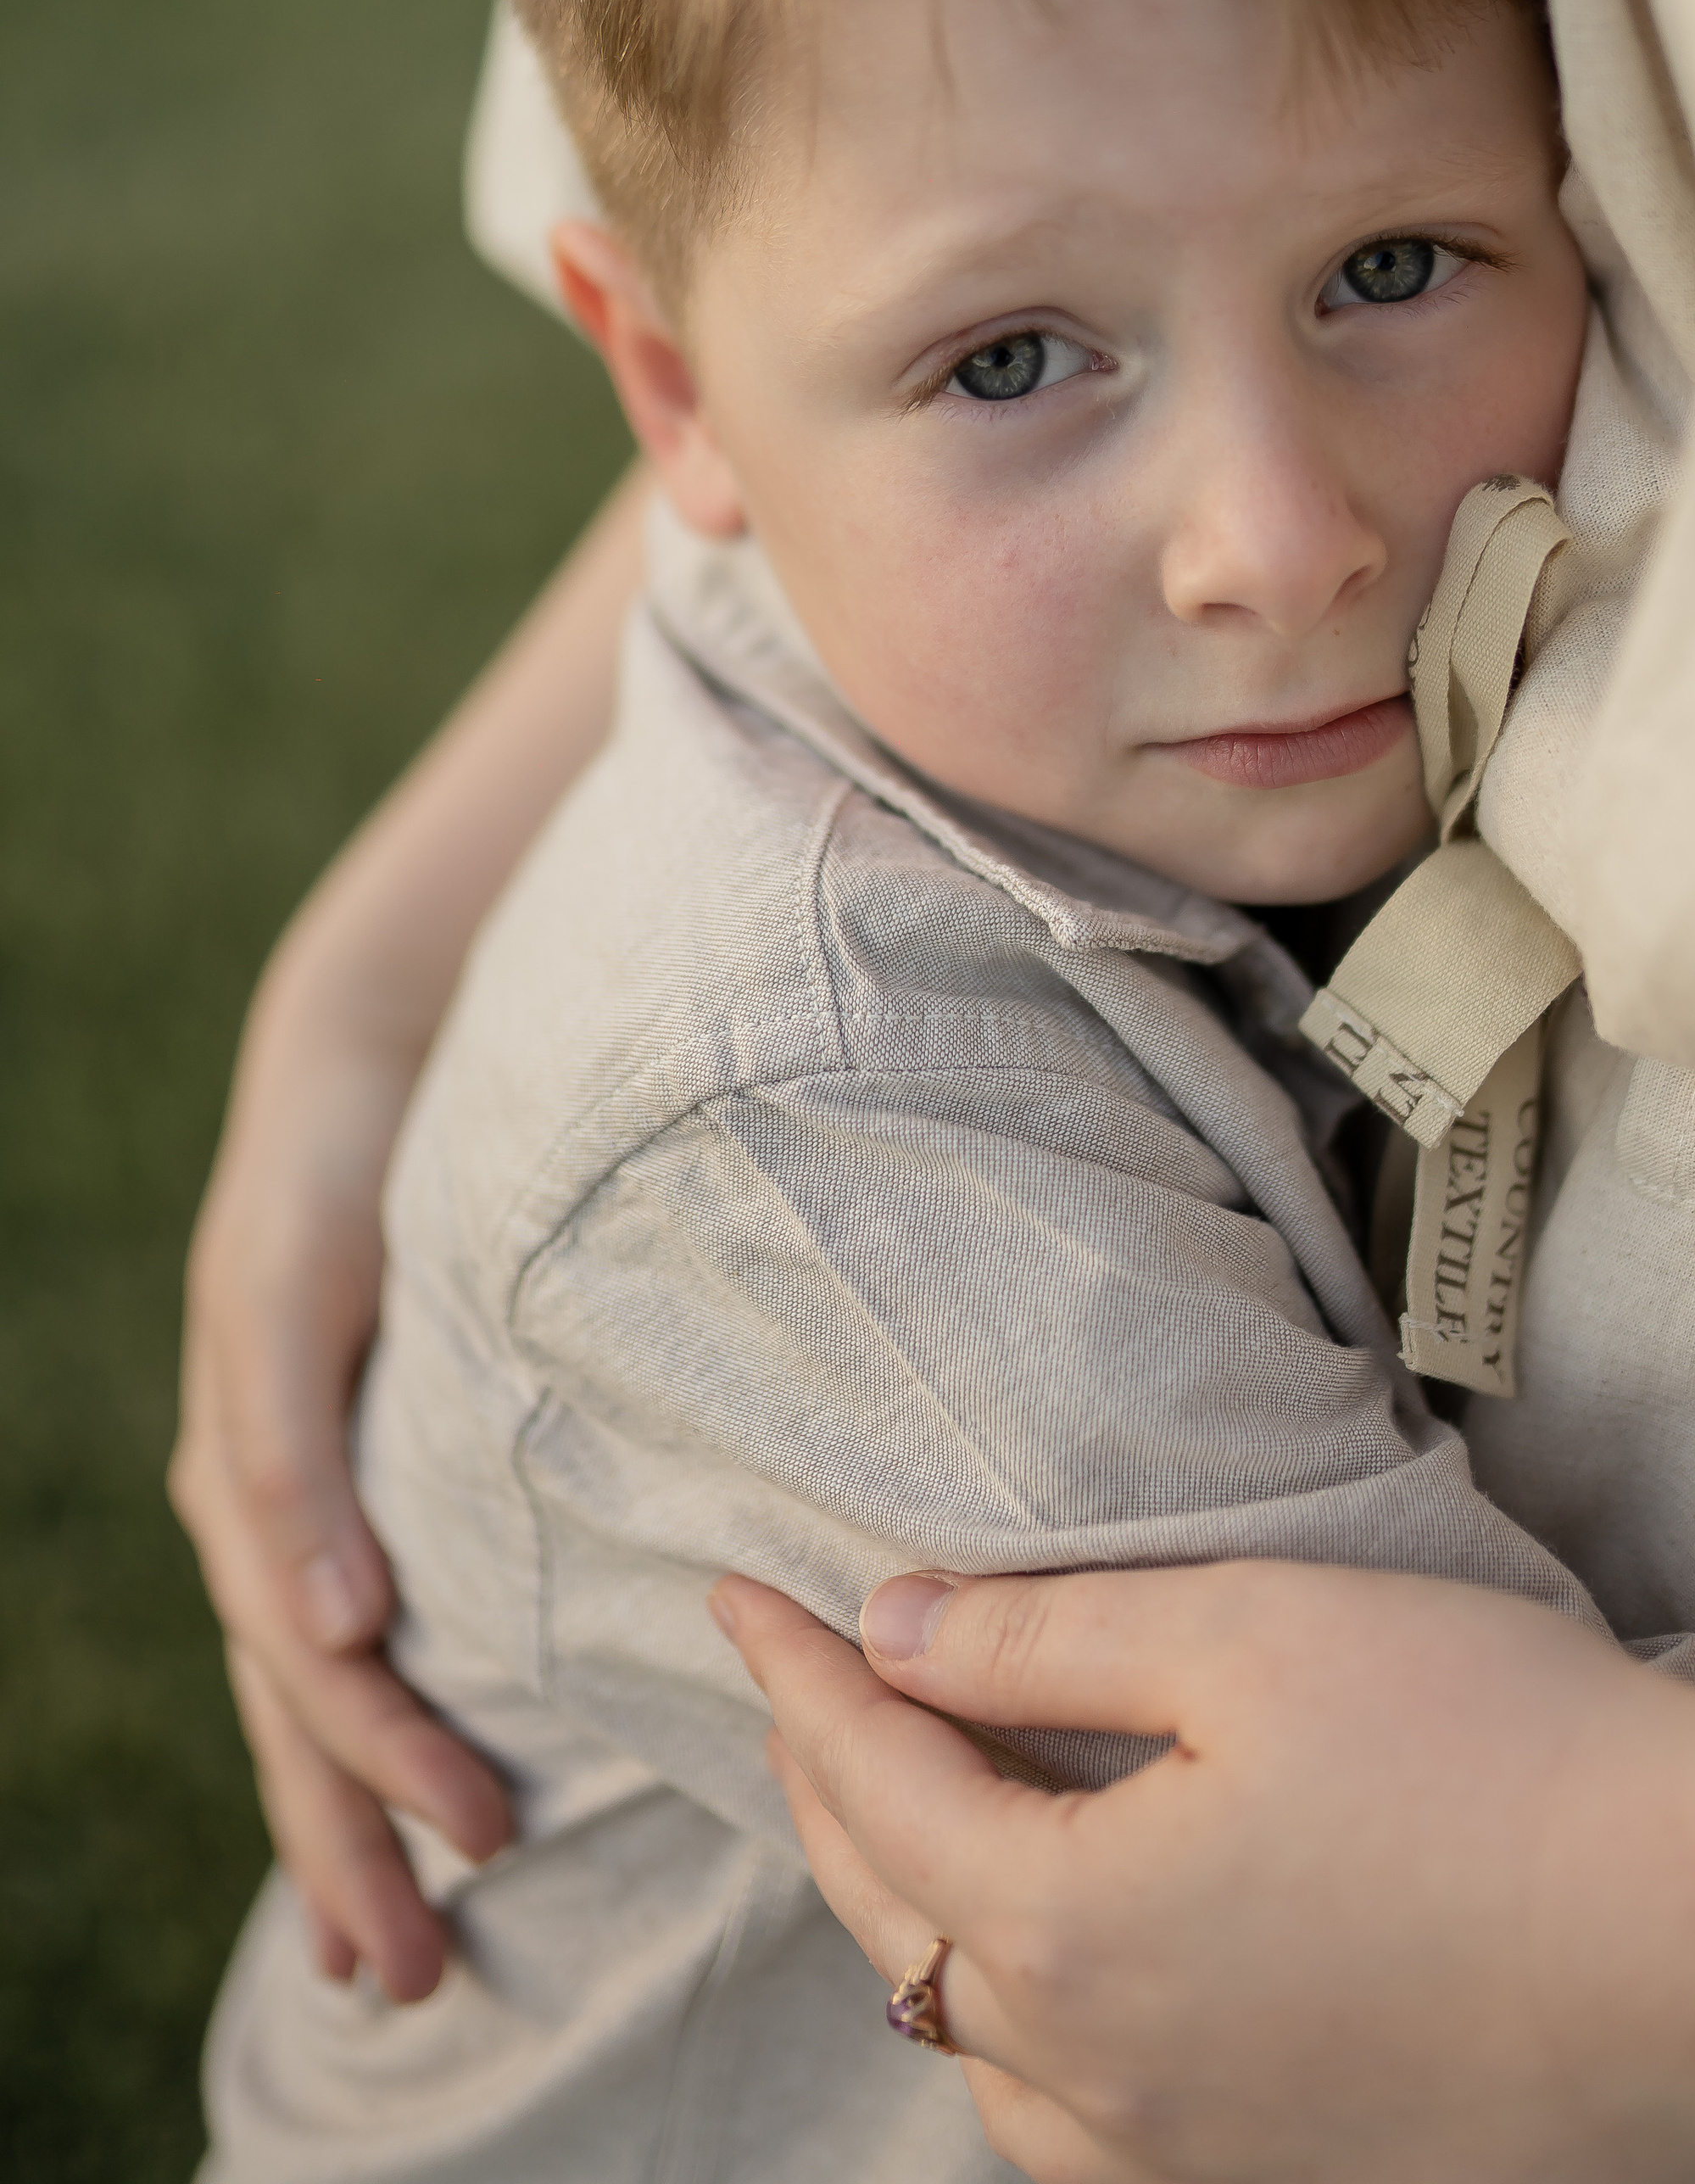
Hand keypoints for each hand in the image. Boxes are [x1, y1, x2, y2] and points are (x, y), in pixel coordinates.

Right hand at [172, 465, 655, 1994]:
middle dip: (324, 1702)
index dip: (303, 1463)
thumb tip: (721, 461)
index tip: (364, 1612)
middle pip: (261, 1494)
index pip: (275, 1304)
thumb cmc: (626, 764)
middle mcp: (311, 1206)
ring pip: (290, 1568)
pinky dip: (374, 1691)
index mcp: (341, 1082)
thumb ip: (675, 609)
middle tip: (421, 1887)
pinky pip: (351, 1546)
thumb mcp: (628, 708)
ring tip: (409, 1945)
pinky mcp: (403, 1339)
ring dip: (337, 1761)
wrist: (571, 766)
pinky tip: (437, 1813)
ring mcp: (337, 1290)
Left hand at [717, 1561, 1694, 2183]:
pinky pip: (1074, 2118)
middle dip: (824, 1787)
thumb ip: (1041, 1635)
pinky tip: (1035, 1964)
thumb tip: (889, 1627)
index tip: (735, 1591)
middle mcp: (1099, 2081)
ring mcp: (1191, 2160)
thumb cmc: (1498, 1757)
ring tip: (891, 1804)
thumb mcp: (1248, 1634)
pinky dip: (1011, 2019)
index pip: (871, 1782)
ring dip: (909, 1913)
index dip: (793, 1673)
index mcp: (1070, 1931)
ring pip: (972, 2042)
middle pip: (895, 1922)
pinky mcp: (1283, 2180)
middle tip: (791, 1680)